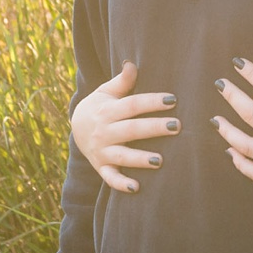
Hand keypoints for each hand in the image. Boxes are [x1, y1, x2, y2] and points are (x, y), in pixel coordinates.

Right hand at [70, 61, 178, 193]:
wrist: (75, 127)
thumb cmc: (100, 106)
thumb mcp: (105, 91)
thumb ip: (121, 81)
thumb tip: (132, 63)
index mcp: (107, 110)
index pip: (132, 105)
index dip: (152, 102)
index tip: (173, 99)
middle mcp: (104, 132)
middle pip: (131, 129)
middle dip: (154, 128)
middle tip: (177, 126)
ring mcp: (102, 151)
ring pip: (123, 156)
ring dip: (140, 159)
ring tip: (160, 161)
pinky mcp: (102, 167)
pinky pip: (111, 178)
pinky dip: (122, 184)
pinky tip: (137, 188)